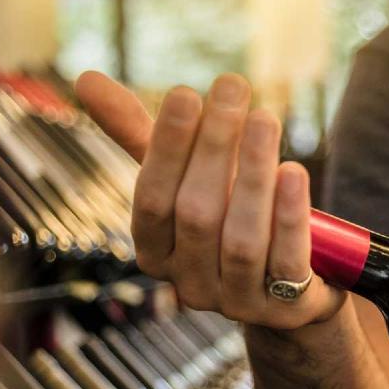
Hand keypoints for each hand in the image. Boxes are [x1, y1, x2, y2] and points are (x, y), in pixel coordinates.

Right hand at [75, 71, 343, 329]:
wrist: (302, 286)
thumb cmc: (233, 218)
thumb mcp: (188, 181)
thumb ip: (142, 137)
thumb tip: (85, 77)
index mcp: (156, 254)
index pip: (151, 199)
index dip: (166, 147)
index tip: (187, 93)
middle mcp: (191, 285)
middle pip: (196, 214)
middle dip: (214, 147)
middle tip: (233, 87)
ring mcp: (239, 304)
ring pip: (241, 240)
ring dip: (251, 175)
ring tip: (266, 119)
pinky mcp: (287, 311)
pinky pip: (286, 263)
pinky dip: (289, 217)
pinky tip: (293, 172)